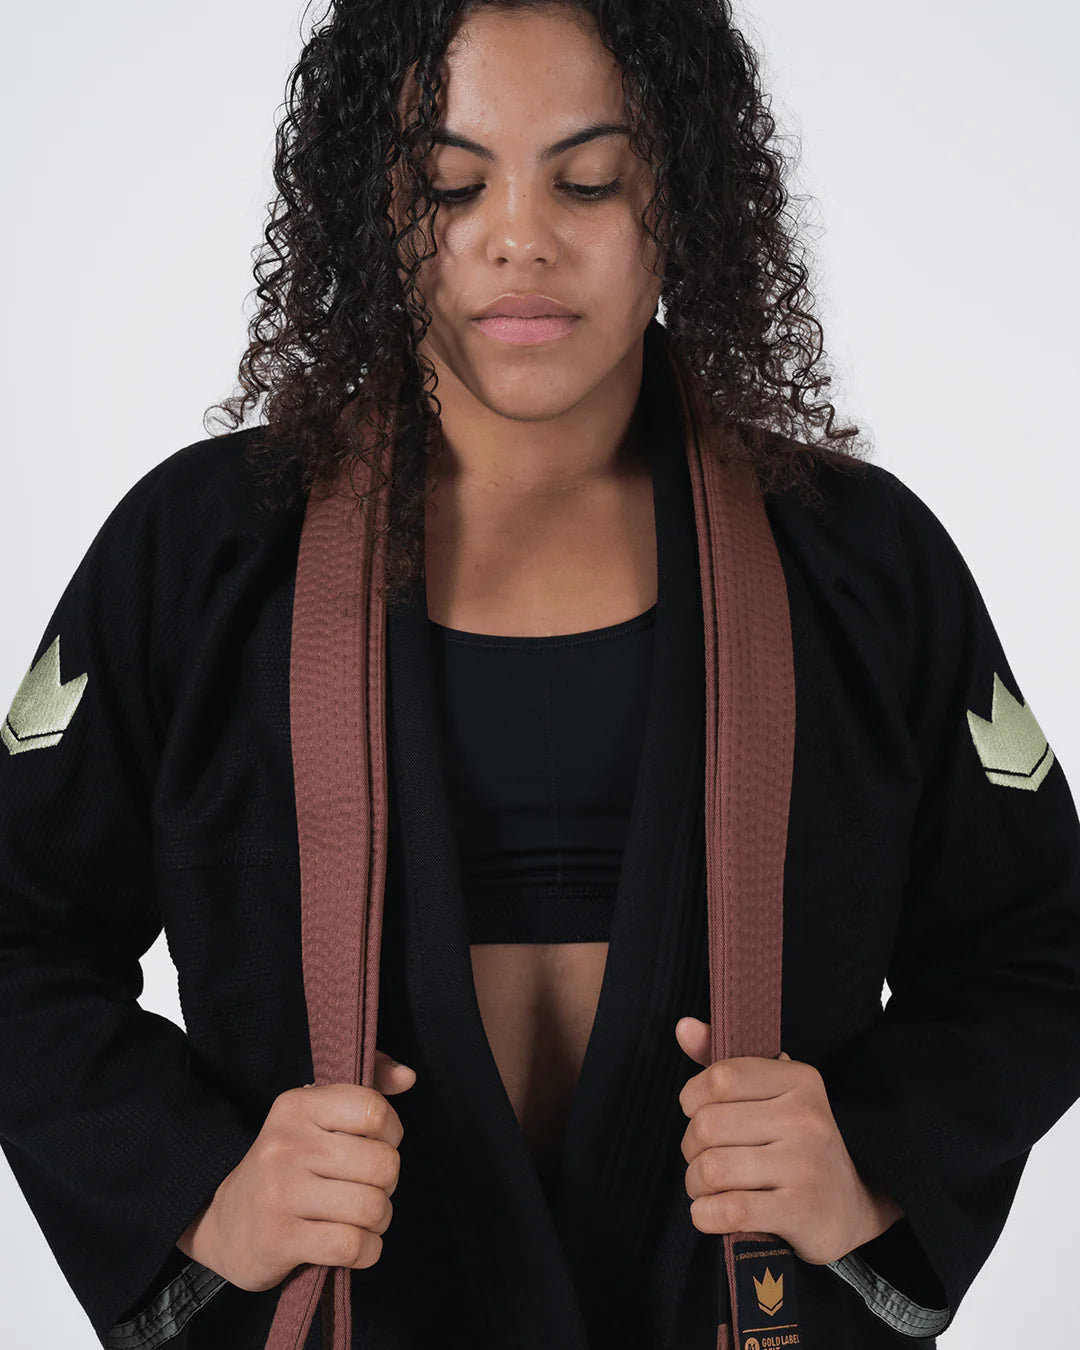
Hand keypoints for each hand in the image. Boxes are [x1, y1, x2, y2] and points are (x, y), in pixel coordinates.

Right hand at [176, 1048, 416, 1289]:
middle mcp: (286, 1145)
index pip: (373, 1110)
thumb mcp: (315, 1115)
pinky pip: (351, 1246)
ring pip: (371, 1207)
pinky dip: (367, 1251)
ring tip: (362, 1218)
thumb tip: (407, 1077)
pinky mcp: (278, 1240)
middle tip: (369, 1187)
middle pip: (382, 1164)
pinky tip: (356, 1245)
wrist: (223, 1222)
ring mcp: (280, 1193)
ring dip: (379, 1220)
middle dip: (388, 1183)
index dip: (391, 1132)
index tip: (378, 1145)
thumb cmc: (287, 1163)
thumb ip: (366, 1087)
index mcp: (297, 1106)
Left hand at [675, 1017, 902, 1265]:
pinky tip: (711, 1211)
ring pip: (712, 1169)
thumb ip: (722, 1062)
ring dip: (695, 1184)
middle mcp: (805, 1118)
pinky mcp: (801, 1211)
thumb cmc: (795, 1143)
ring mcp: (805, 1165)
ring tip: (707, 1186)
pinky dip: (705, 1214)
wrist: (850, 1207)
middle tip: (702, 1157)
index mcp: (798, 1080)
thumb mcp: (769, 1095)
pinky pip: (728, 1210)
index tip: (698, 1112)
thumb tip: (683, 1026)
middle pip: (707, 1126)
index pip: (719, 1078)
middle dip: (691, 1148)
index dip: (692, 1098)